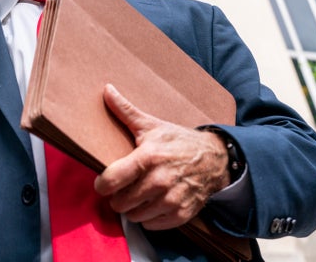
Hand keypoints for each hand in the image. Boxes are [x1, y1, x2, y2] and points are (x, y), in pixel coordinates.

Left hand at [94, 84, 229, 230]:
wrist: (214, 158)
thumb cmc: (178, 141)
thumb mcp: (151, 125)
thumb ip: (125, 111)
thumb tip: (106, 90)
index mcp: (148, 157)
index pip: (112, 180)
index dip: (102, 184)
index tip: (102, 183)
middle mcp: (160, 181)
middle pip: (120, 203)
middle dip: (117, 197)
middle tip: (122, 188)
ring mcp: (172, 200)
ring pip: (135, 216)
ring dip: (132, 208)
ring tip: (137, 195)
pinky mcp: (181, 214)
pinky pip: (152, 225)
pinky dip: (149, 217)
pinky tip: (152, 203)